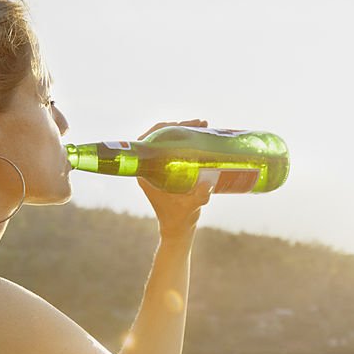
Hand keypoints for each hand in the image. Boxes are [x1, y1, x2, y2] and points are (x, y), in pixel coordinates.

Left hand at [137, 119, 212, 239]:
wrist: (178, 229)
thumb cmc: (179, 219)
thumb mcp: (190, 206)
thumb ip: (198, 197)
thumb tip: (208, 185)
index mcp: (145, 173)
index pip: (147, 141)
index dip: (162, 129)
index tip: (180, 125)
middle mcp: (150, 168)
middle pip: (160, 138)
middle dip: (179, 127)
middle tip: (199, 124)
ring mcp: (159, 168)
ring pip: (169, 142)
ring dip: (185, 132)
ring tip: (203, 126)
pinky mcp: (169, 171)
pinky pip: (175, 149)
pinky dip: (187, 141)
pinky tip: (202, 136)